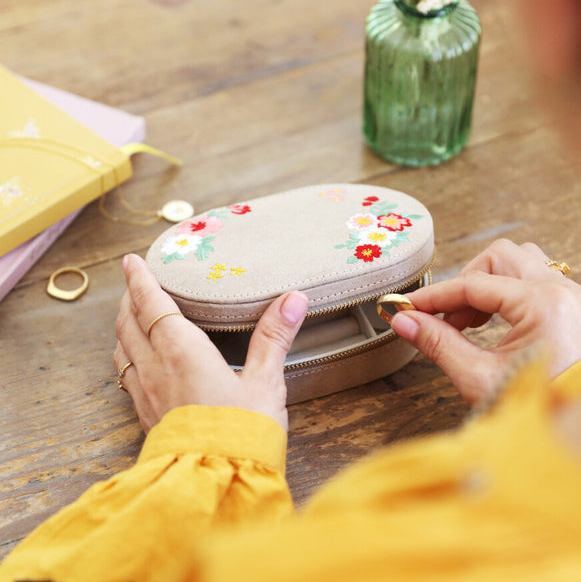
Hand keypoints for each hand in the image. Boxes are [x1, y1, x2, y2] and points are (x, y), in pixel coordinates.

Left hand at [113, 254, 307, 432]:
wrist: (216, 485)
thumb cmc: (242, 432)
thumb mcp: (266, 381)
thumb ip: (275, 338)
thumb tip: (294, 299)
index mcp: (182, 352)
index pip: (152, 304)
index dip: (141, 280)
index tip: (133, 260)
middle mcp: (156, 368)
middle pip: (129, 322)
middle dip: (129, 296)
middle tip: (133, 280)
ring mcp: (147, 393)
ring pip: (122, 348)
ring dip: (123, 324)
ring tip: (131, 313)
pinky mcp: (146, 414)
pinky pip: (126, 374)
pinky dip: (126, 353)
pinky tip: (136, 360)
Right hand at [391, 240, 580, 403]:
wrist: (571, 428)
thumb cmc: (537, 408)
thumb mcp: (477, 377)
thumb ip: (437, 343)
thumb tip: (405, 321)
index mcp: (544, 305)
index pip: (474, 284)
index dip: (435, 296)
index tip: (409, 307)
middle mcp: (562, 292)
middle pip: (498, 258)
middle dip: (463, 283)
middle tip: (441, 315)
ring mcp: (569, 297)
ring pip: (516, 262)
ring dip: (484, 284)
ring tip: (466, 320)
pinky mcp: (569, 307)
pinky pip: (529, 279)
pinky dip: (501, 292)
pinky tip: (485, 321)